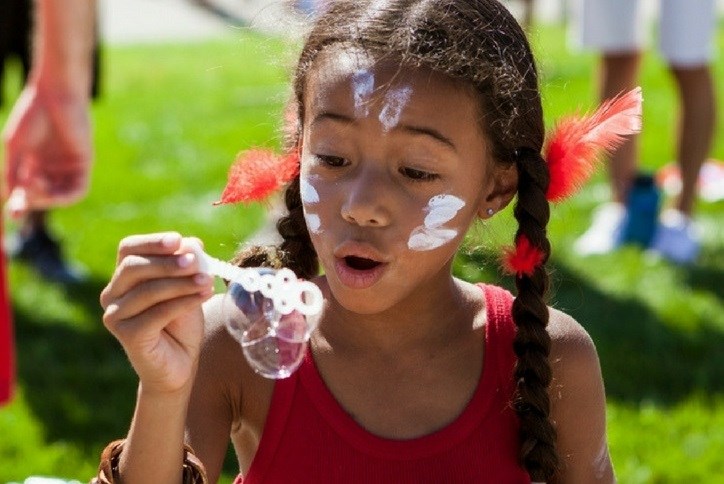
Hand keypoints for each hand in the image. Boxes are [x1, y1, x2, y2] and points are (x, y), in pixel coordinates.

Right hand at [2, 85, 91, 216]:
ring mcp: (68, 166)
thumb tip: (11, 201)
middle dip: (31, 201)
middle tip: (21, 197)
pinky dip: (63, 196)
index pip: (27, 192)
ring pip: (59, 196)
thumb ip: (14, 174)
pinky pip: (77, 191)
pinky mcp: (84, 164)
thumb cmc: (32, 116)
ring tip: (32, 183)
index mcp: (33, 162)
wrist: (54, 94)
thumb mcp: (16, 148)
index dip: (20, 205)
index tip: (13, 217)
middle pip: (43, 197)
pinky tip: (49, 190)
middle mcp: (52, 167)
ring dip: (45, 198)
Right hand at [100, 233, 214, 394]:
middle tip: (196, 262)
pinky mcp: (126, 335)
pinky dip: (183, 302)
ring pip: (147, 290)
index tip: (178, 240)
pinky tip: (203, 296)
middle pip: (133, 267)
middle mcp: (112, 294)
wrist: (180, 363)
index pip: (128, 249)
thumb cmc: (182, 322)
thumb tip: (192, 243)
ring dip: (181, 283)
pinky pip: (156, 313)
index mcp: (124, 277)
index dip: (152, 242)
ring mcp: (115, 316)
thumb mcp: (188, 287)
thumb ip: (188, 266)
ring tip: (207, 281)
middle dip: (168, 263)